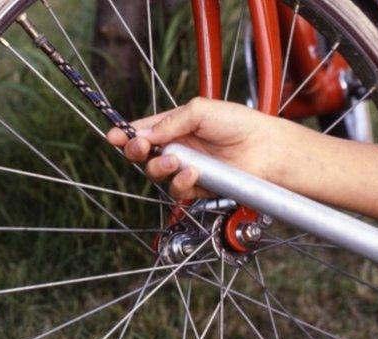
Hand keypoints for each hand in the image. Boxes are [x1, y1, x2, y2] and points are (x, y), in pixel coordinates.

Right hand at [107, 98, 285, 199]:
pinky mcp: (198, 187)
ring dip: (160, 167)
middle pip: (143, 155)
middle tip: (141, 148)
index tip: (113, 136)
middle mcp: (179, 147)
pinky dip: (181, 182)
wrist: (265, 148)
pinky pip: (177, 190)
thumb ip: (171, 121)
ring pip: (157, 175)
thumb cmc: (239, 124)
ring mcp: (187, 168)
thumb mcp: (201, 109)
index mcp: (176, 125)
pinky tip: (193, 172)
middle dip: (136, 152)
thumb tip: (146, 133)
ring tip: (176, 159)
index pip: (145, 130)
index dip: (126, 134)